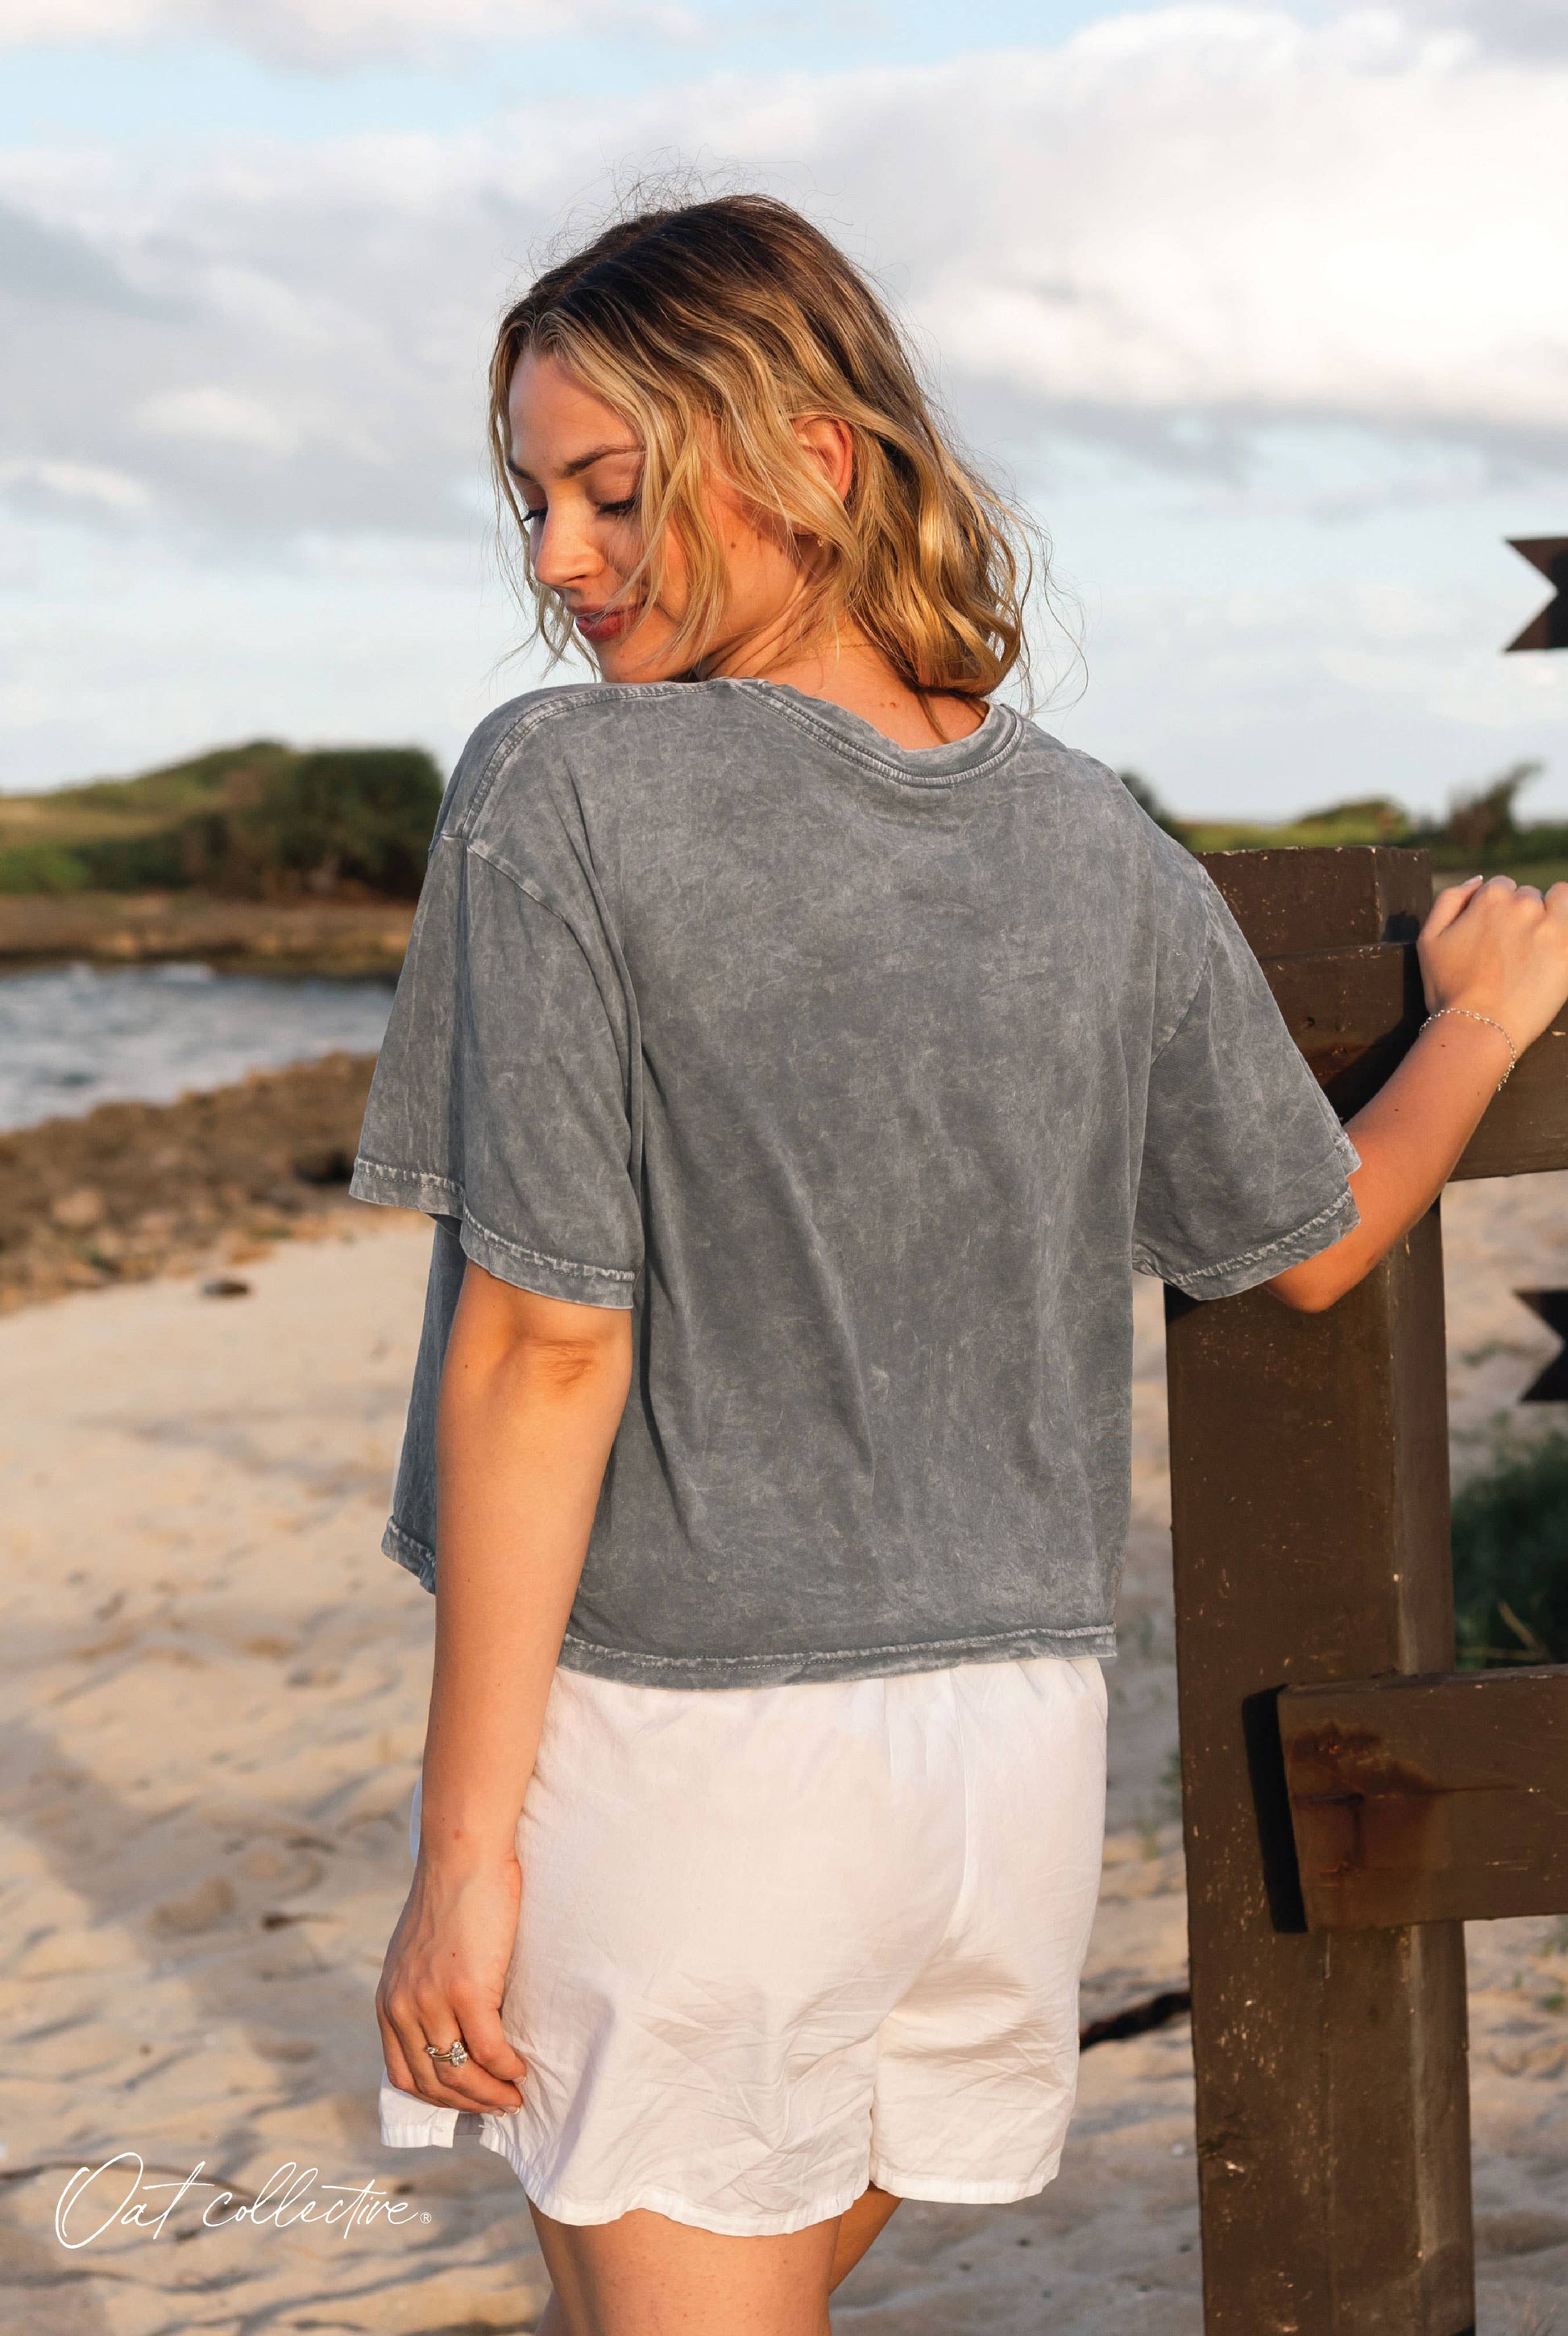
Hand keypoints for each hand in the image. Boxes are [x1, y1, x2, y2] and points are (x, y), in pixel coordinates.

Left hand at [376, 1851, 526, 2112]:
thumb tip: (449, 2028)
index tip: (467, 2099)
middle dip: (469, 2103)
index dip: (438, 2097)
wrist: (462, 1856)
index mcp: (389, 2001)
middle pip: (434, 2082)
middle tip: (501, 2106)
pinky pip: (489, 2048)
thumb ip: (421, 1992)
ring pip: (461, 2073)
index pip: (404, 2075)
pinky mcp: (466, 1989)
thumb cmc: (451, 1896)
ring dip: (490, 2094)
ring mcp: (432, 2001)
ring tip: (514, 2095)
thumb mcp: (417, 1954)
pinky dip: (506, 2067)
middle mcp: (403, 2008)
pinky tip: (521, 2067)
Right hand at [1418, 873, 1567, 1056]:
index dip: (1492, 912)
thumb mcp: (1428, 938)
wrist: (1479, 1027)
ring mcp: (1550, 925)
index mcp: (1490, 897)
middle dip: (1519, 916)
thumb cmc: (1449, 988)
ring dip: (1549, 914)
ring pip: (1558, 900)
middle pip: (1528, 896)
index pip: (1500, 887)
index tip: (1488, 939)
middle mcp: (1523, 904)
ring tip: (1535, 947)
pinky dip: (1563, 926)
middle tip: (1508, 952)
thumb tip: (1478, 879)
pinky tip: (1551, 948)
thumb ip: (1450, 898)